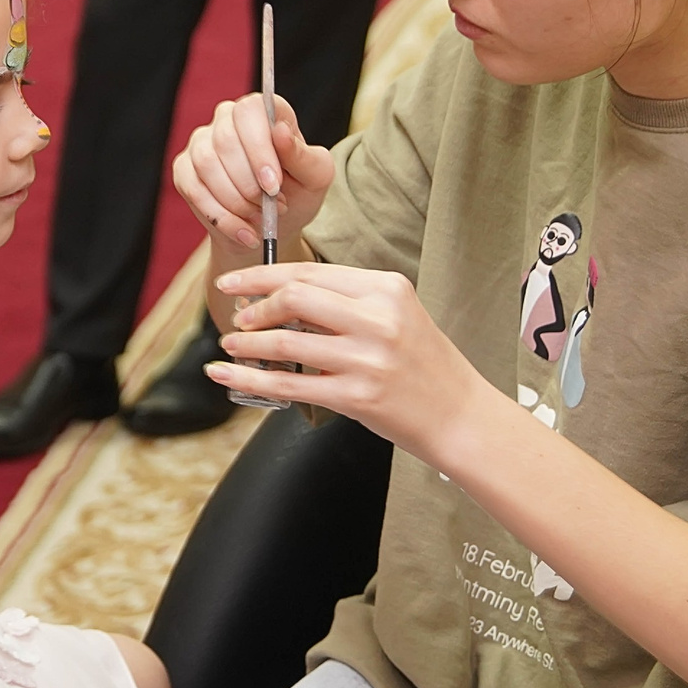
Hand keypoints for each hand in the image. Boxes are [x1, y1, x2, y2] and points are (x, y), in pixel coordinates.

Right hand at [172, 92, 334, 250]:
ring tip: (260, 217)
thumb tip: (280, 132)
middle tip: (273, 207)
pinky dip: (222, 217)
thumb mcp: (315, 176)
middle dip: (250, 183)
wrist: (270, 226)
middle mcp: (227, 119)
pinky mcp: (185, 169)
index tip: (273, 184)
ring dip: (236, 201)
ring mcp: (202, 143)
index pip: (249, 111)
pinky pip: (194, 189)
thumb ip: (302, 154)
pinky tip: (244, 232)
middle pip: (226, 140)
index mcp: (262, 111)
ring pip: (207, 165)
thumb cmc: (297, 192)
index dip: (259, 148)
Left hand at [208, 264, 485, 461]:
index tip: (235, 281)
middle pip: (295, 296)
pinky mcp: (358, 397)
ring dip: (247, 344)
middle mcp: (379, 319)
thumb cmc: (423, 365)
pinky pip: (289, 385)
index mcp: (386, 289)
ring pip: (286, 342)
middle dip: (253, 305)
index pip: (312, 271)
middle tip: (236, 317)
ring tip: (230, 345)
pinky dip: (249, 378)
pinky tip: (227, 375)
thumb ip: (347, 303)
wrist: (460, 415)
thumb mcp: (396, 316)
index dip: (263, 275)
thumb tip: (280, 297)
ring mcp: (368, 359)